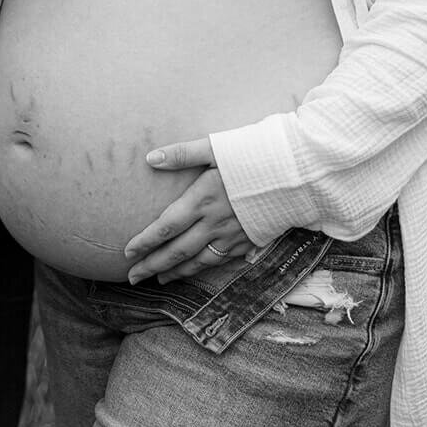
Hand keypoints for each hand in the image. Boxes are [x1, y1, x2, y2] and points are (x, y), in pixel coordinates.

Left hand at [123, 138, 256, 284]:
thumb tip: (150, 158)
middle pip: (178, 251)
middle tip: (133, 277)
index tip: (128, 253)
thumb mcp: (216, 147)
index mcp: (202, 200)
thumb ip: (182, 154)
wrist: (298, 174)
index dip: (146, 242)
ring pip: (199, 261)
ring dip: (176, 272)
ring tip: (160, 279)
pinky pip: (221, 260)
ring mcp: (233, 235)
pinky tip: (196, 269)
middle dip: (153, 265)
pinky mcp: (250, 240)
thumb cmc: (255, 154)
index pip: (166, 227)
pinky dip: (203, 268)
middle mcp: (215, 223)